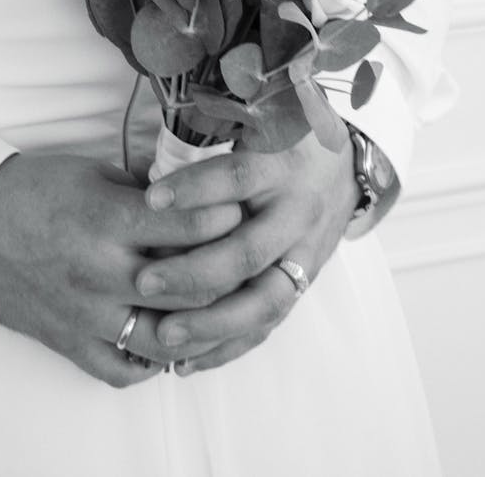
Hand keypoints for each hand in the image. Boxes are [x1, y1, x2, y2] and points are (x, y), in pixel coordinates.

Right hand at [0, 153, 241, 386]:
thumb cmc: (31, 190)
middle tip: (240, 259)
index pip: (193, 227)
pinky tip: (167, 342)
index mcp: (111, 221)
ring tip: (213, 307)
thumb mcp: (94, 174)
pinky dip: (151, 362)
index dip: (226, 217)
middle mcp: (103, 272)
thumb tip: (195, 200)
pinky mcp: (68, 342)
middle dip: (226, 273)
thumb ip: (145, 193)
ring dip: (198, 326)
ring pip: (167, 339)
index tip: (239, 209)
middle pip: (193, 288)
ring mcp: (87, 314)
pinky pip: (122, 370)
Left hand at [133, 130, 359, 374]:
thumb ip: (214, 133)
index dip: (195, 190)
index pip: (237, 178)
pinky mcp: (304, 283)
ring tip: (164, 335)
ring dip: (212, 323)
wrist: (340, 166)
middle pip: (248, 251)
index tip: (150, 200)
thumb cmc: (280, 140)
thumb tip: (154, 155)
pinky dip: (228, 347)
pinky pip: (268, 324)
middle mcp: (296, 212)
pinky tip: (187, 362)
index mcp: (281, 166)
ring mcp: (304, 253)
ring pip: (263, 301)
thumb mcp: (257, 123)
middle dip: (194, 272)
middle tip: (144, 281)